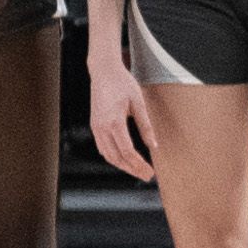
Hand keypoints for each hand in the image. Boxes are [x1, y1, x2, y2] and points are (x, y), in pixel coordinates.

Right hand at [86, 53, 156, 182]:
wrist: (103, 71)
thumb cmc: (121, 82)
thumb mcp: (138, 102)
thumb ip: (146, 126)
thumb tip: (153, 144)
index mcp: (114, 121)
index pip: (127, 151)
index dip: (139, 164)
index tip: (149, 171)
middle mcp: (102, 127)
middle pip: (116, 157)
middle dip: (132, 169)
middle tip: (146, 175)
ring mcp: (96, 127)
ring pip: (107, 155)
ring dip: (122, 165)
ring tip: (136, 170)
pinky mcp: (94, 125)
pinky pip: (102, 148)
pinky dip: (113, 157)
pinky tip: (122, 159)